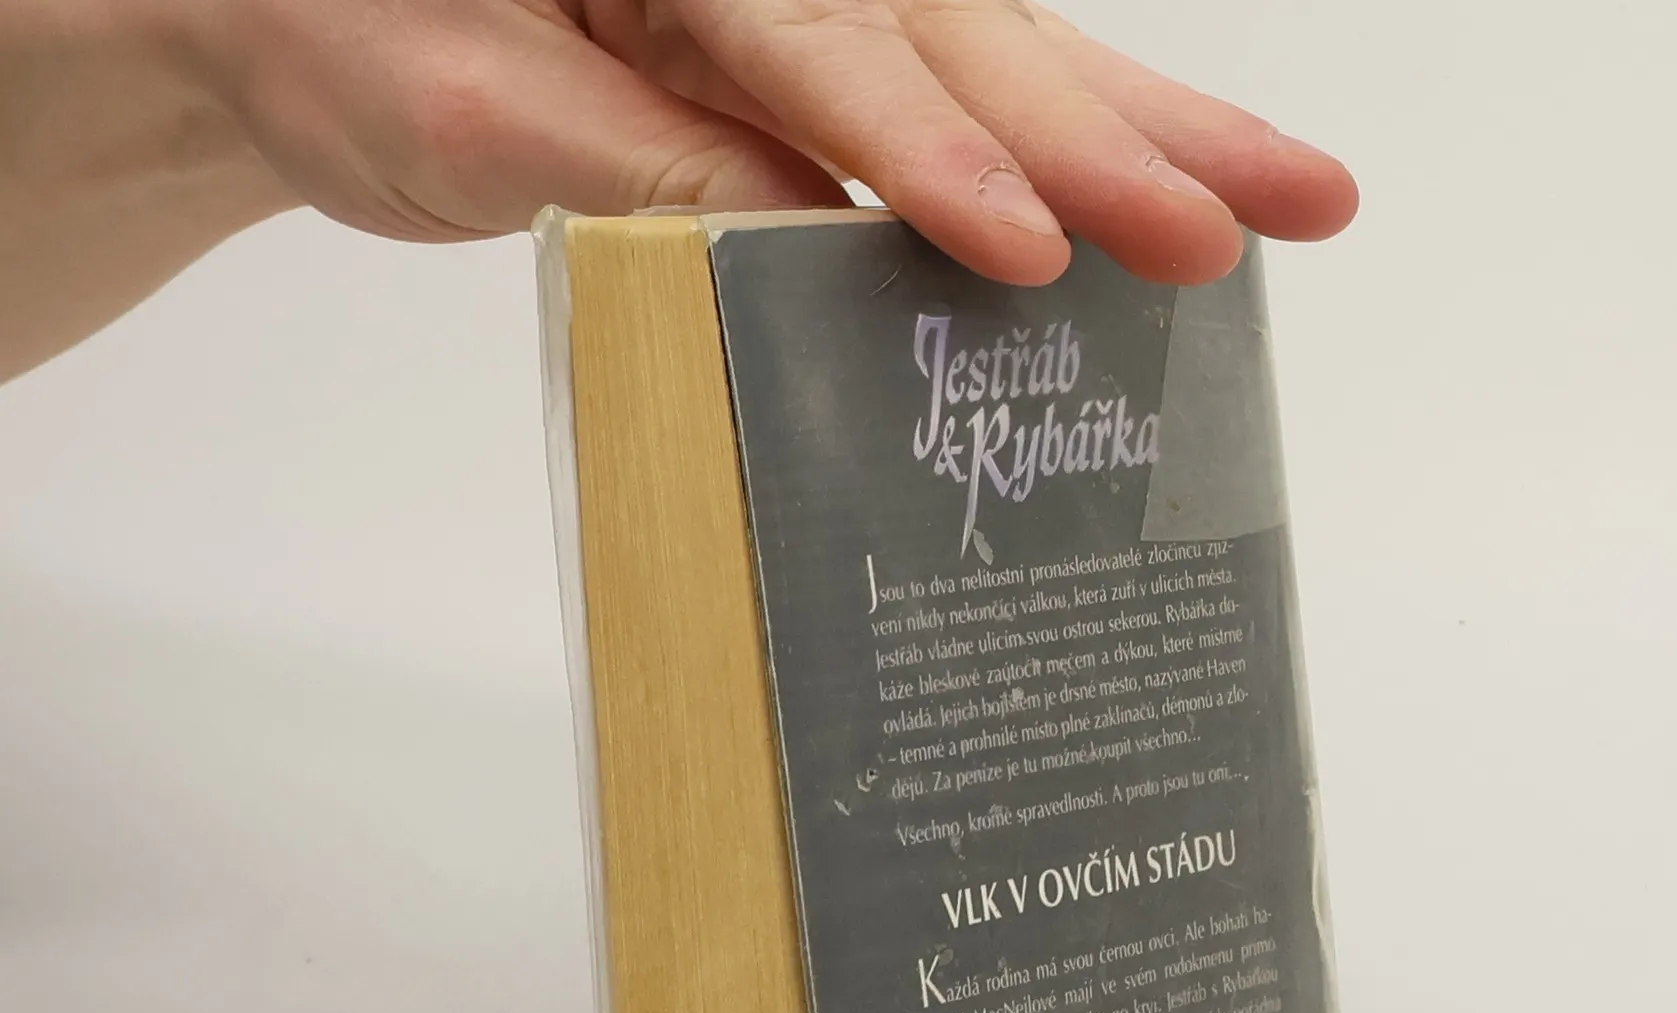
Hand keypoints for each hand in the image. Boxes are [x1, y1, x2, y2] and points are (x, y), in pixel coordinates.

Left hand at [190, 0, 1355, 283]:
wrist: (306, 12)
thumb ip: (641, 171)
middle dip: (1104, 138)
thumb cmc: (348, 30)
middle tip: (1245, 222)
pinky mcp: (823, 46)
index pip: (818, 39)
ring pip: (999, 46)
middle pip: (959, 26)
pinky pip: (969, 89)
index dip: (930, 150)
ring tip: (1289, 197)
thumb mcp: (463, 112)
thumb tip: (811, 245)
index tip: (1025, 245)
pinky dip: (1081, 140)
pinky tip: (1183, 179)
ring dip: (1147, 127)